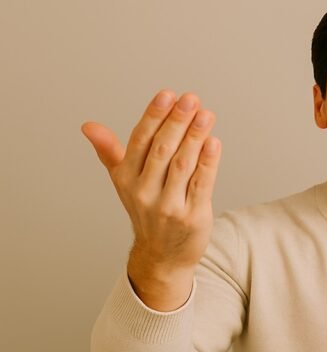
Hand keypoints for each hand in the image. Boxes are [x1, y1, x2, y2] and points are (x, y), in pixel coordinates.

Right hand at [82, 90, 220, 310]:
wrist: (163, 256)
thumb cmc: (148, 211)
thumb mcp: (124, 182)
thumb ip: (110, 151)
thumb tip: (88, 126)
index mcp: (127, 178)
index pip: (140, 140)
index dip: (154, 116)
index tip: (168, 94)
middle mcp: (145, 192)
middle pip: (162, 150)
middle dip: (177, 122)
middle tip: (191, 99)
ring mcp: (169, 206)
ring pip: (182, 165)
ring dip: (195, 137)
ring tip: (206, 115)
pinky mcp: (192, 216)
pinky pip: (201, 184)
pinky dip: (208, 163)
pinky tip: (214, 142)